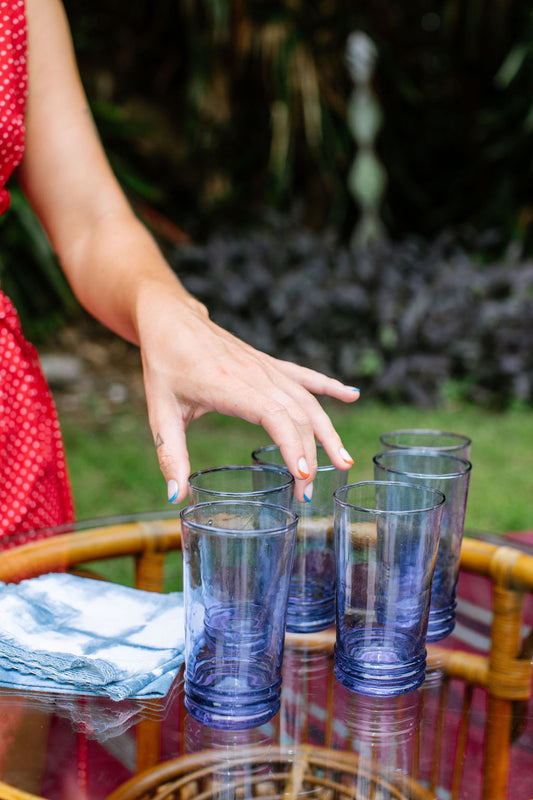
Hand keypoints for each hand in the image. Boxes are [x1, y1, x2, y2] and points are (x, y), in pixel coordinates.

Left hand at [136, 284, 358, 503]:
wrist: (171, 318)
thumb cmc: (164, 363)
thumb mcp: (160, 412)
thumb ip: (171, 455)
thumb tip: (176, 497)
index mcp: (229, 385)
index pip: (274, 416)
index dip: (292, 445)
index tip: (302, 475)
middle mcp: (254, 373)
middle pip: (297, 414)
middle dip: (309, 454)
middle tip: (307, 493)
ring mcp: (265, 366)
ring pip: (307, 399)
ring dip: (327, 431)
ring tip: (344, 461)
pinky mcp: (268, 362)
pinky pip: (305, 376)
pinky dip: (329, 386)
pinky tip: (352, 395)